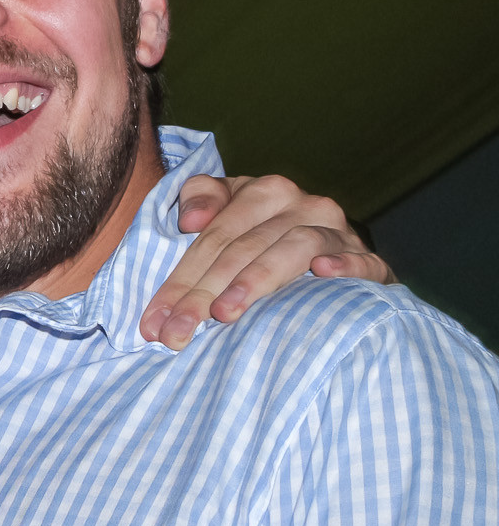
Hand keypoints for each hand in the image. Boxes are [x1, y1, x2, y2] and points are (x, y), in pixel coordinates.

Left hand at [141, 174, 394, 349]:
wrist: (334, 250)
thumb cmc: (264, 237)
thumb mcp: (229, 213)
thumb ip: (201, 199)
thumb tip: (191, 220)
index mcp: (264, 192)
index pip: (212, 238)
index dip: (178, 279)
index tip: (153, 322)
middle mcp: (303, 204)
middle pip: (242, 249)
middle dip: (202, 295)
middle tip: (176, 334)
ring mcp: (339, 231)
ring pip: (293, 249)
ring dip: (257, 280)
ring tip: (224, 313)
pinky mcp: (371, 260)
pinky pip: (364, 260)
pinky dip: (346, 264)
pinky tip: (323, 273)